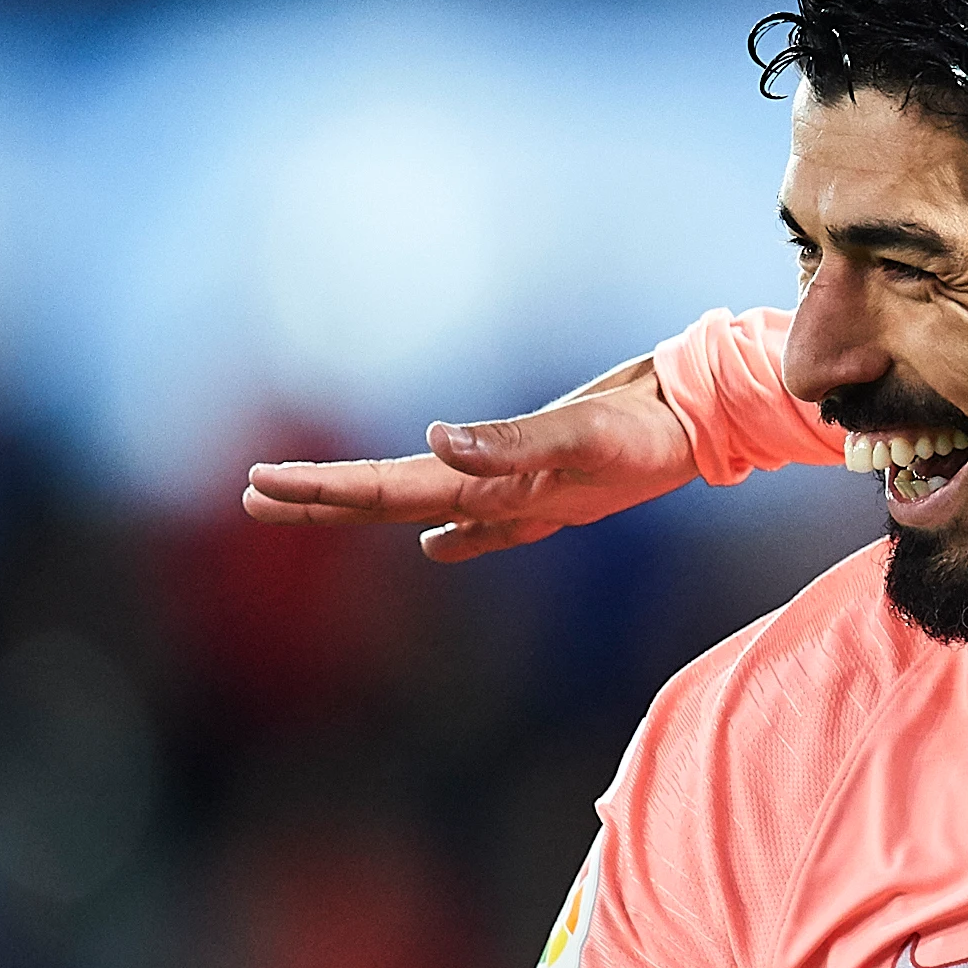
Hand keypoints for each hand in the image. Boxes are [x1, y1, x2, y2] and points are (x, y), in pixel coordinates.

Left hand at [243, 357, 696, 562]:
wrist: (714, 426)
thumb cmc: (654, 427)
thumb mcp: (586, 430)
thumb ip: (514, 440)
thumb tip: (435, 440)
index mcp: (496, 485)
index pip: (390, 488)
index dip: (323, 489)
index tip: (258, 485)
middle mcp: (501, 496)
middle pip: (395, 499)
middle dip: (323, 500)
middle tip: (252, 494)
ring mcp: (526, 498)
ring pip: (429, 504)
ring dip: (369, 506)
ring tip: (313, 507)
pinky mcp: (552, 488)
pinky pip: (485, 511)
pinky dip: (450, 522)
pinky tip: (434, 541)